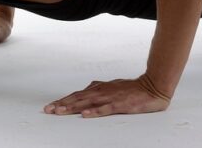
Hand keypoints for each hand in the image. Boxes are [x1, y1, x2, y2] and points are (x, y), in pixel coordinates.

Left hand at [44, 74, 171, 117]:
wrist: (152, 86)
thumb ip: (100, 87)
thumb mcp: (113, 86)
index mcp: (100, 88)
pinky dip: (94, 112)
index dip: (64, 100)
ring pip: (88, 103)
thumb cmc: (133, 88)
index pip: (77, 95)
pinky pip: (105, 109)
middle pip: (78, 99)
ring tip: (60, 112)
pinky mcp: (120, 105)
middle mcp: (102, 92)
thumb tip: (89, 87)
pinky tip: (85, 115)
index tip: (51, 106)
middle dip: (62, 105)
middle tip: (48, 110)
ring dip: (73, 107)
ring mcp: (111, 98)